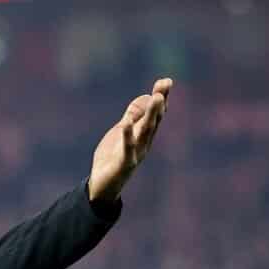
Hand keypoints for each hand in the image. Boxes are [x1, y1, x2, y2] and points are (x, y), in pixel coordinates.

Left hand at [89, 78, 171, 201]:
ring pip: (145, 131)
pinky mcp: (124, 163)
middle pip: (154, 120)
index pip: (155, 114)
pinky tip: (126, 123)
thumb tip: (145, 96)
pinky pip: (127, 148)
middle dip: (159, 102)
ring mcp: (136, 153)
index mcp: (143, 135)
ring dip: (151, 114)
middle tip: (165, 85)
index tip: (166, 81)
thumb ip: (132, 116)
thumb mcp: (121, 132)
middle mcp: (144, 143)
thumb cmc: (112, 158)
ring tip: (156, 97)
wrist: (102, 187)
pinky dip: (127, 135)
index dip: (161, 97)